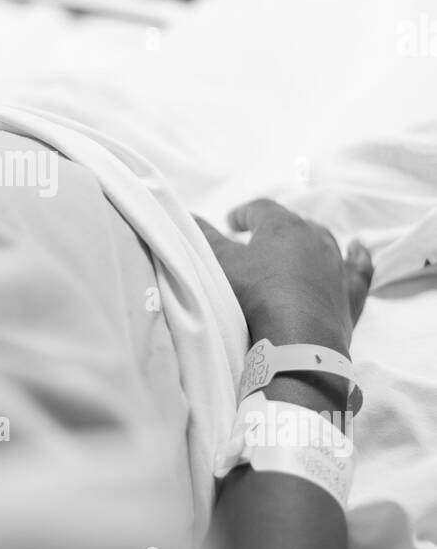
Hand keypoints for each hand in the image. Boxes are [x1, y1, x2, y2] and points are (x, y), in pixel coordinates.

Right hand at [195, 198, 372, 356]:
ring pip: (324, 242)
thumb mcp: (221, 264)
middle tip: (256, 240)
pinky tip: (357, 248)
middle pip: (293, 223)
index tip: (230, 222)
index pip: (261, 209)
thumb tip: (189, 216)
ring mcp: (336, 265)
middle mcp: (315, 239)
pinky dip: (358, 257)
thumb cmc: (256, 296)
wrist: (298, 340)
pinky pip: (359, 267)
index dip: (243, 213)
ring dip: (308, 241)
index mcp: (283, 227)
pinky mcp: (350, 292)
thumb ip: (204, 238)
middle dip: (274, 229)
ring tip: (294, 247)